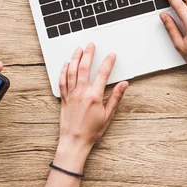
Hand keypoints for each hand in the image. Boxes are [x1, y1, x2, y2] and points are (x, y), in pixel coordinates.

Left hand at [54, 43, 127, 169]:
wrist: (74, 141)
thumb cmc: (92, 131)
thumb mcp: (108, 115)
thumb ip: (115, 97)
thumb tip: (124, 84)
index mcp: (94, 96)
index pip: (102, 74)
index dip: (108, 62)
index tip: (111, 55)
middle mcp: (81, 93)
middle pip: (83, 68)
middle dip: (88, 54)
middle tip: (91, 45)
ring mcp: (71, 95)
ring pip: (71, 71)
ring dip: (74, 58)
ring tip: (78, 49)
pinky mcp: (63, 98)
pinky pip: (62, 81)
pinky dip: (63, 71)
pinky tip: (65, 64)